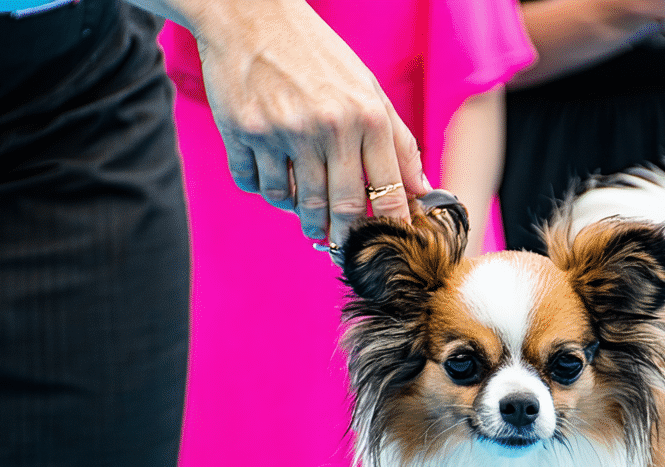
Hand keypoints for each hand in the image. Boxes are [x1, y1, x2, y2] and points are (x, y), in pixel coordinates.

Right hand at [189, 0, 430, 246]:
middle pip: (342, 208)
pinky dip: (266, 192)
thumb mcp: (369, 89)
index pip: (387, 192)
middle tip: (341, 244)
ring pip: (295, 203)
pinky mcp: (243, 132)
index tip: (387, 245)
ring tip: (310, 220)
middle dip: (344, 236)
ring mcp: (283, 131)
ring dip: (305, 219)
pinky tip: (275, 181)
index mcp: (367, 117)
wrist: (251, 15)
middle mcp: (328, 127)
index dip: (389, 228)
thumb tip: (421, 190)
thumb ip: (398, 142)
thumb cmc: (318, 56)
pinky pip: (256, 186)